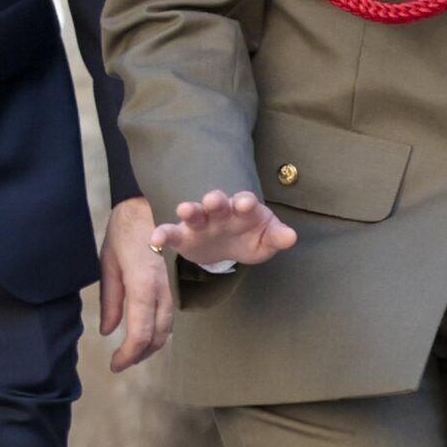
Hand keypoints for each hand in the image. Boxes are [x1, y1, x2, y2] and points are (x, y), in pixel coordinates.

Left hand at [99, 196, 172, 372]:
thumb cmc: (124, 230)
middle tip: (120, 362)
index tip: (113, 365)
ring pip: (168, 326)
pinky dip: (158, 329)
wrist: (149, 202)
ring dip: (151, 344)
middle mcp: (161, 287)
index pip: (140, 333)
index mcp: (143, 283)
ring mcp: (169, 283)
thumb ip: (110, 299)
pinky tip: (144, 330)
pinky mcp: (171, 279)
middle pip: (158, 335)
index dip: (128, 355)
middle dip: (140, 354)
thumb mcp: (108, 262)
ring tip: (131, 350)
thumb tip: (108, 331)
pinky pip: (169, 312)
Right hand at [150, 189, 296, 266]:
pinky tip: (154, 240)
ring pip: (195, 213)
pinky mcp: (185, 237)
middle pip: (218, 202)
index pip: (246, 202)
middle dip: (216, 200)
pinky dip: (163, 234)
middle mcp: (221, 212)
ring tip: (184, 210)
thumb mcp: (267, 240)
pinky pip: (172, 233)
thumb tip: (292, 236)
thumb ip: (277, 237)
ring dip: (190, 210)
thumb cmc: (251, 237)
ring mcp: (202, 223)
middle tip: (213, 200)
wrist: (231, 246)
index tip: (245, 204)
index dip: (245, 202)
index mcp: (244, 210)